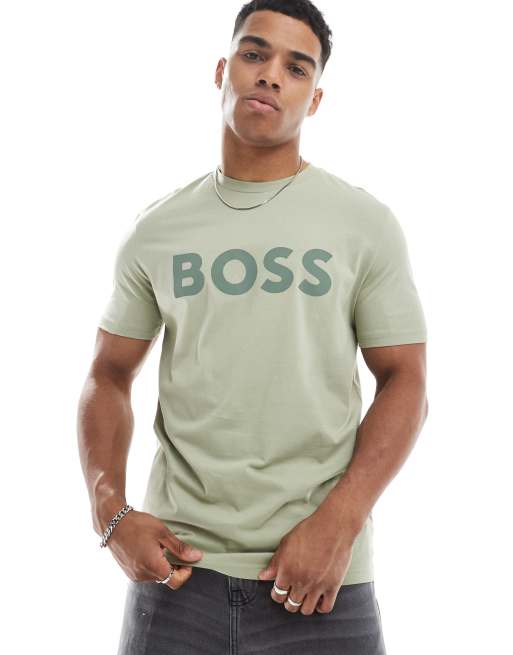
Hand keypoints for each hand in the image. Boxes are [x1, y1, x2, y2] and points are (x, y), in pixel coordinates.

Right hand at [105, 510, 203, 589]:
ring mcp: (134, 575)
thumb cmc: (138, 525)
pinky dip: (151, 564)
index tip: (187, 559)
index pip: (176, 582)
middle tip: (173, 548)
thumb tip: (197, 557)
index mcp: (153, 566)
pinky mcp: (129, 572)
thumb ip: (180, 548)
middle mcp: (143, 575)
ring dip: (162, 565)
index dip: (185, 572)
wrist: (113, 523)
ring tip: (158, 547)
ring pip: (156, 576)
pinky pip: (146, 573)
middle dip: (174, 566)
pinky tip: (148, 549)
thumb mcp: (162, 533)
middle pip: (166, 578)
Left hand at [257, 499, 359, 614]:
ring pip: (306, 610)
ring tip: (305, 598)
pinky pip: (325, 607)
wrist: (333, 527)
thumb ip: (275, 562)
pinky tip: (319, 599)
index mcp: (287, 571)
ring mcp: (317, 586)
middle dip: (289, 601)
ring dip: (303, 606)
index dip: (277, 594)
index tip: (280, 591)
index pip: (277, 594)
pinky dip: (320, 607)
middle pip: (291, 605)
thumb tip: (263, 576)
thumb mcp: (286, 543)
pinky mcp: (332, 586)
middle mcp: (300, 581)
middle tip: (292, 595)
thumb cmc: (309, 531)